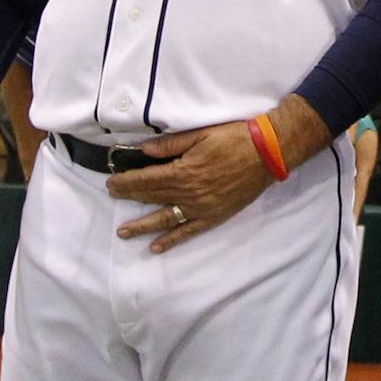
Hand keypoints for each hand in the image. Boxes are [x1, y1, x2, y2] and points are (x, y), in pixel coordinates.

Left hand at [106, 122, 274, 252]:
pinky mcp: (214, 216)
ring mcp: (201, 208)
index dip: (127, 181)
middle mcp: (188, 194)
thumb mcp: (202, 134)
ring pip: (164, 219)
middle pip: (151, 197)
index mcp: (183, 172)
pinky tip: (157, 247)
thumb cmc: (235, 138)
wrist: (268, 153)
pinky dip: (172, 240)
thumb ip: (172, 144)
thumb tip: (144, 151)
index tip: (112, 182)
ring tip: (123, 232)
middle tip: (112, 196)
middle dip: (129, 196)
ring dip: (142, 226)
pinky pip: (189, 231)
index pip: (146, 179)